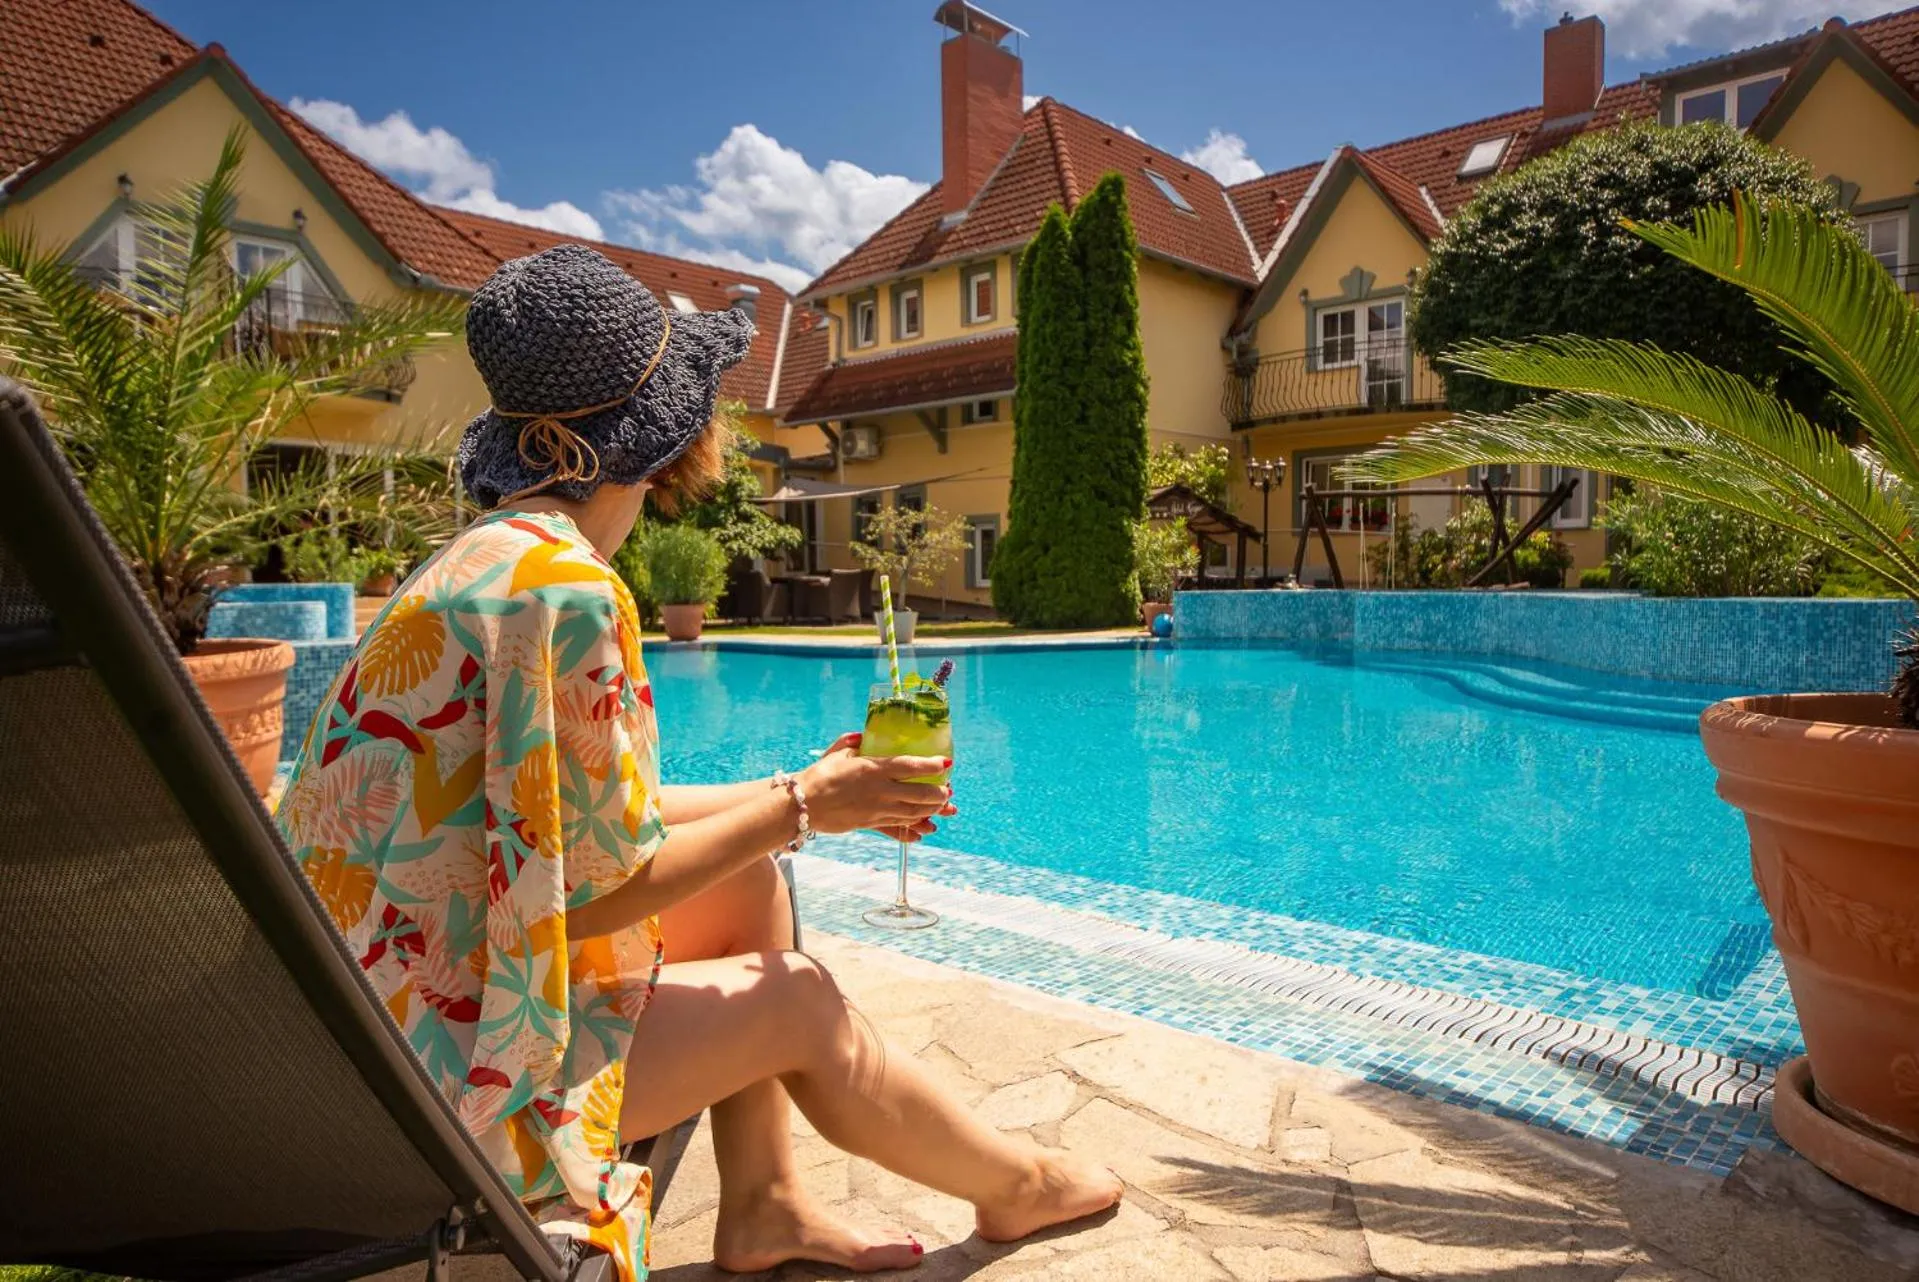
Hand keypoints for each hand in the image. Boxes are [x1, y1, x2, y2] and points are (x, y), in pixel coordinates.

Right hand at [799, 733, 955, 835]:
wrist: (802, 806)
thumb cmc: (818, 775)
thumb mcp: (837, 753)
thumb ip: (852, 742)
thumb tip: (862, 735)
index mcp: (874, 769)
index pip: (911, 766)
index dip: (932, 765)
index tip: (947, 763)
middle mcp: (880, 791)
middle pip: (919, 794)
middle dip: (939, 793)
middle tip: (948, 789)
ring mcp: (877, 810)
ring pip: (913, 813)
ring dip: (931, 810)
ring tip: (942, 807)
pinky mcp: (870, 824)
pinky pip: (897, 827)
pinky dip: (913, 828)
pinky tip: (924, 829)